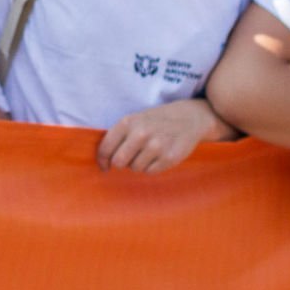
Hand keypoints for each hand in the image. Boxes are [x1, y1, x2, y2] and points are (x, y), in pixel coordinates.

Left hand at [96, 98, 224, 173]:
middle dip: (121, 163)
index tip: (104, 166)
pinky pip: (150, 172)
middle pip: (119, 162)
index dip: (102, 160)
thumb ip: (118, 136)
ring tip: (147, 153)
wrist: (187, 118)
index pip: (106, 148)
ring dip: (138, 164)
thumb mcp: (133, 120)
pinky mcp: (170, 157)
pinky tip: (158, 156)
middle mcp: (140, 134)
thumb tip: (103, 160)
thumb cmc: (154, 121)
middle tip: (128, 159)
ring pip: (135, 168)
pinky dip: (152, 167)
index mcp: (127, 123)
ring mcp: (156, 146)